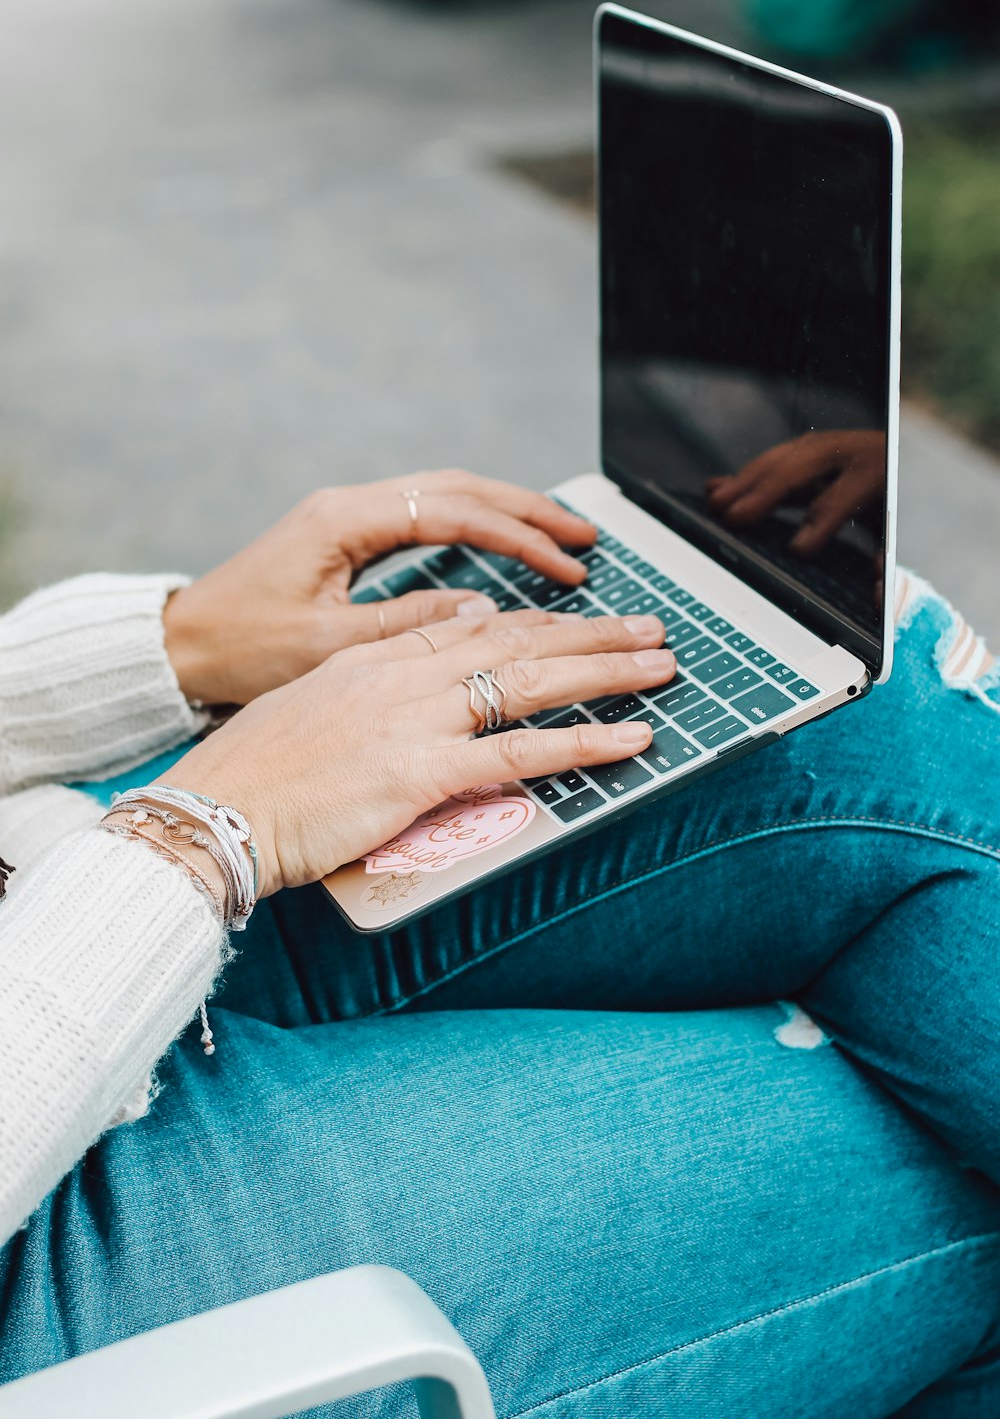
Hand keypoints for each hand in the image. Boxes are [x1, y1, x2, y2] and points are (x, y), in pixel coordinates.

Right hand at [162, 611, 673, 894]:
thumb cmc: (256, 773)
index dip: (542, 622)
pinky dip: (583, 743)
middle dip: (593, 633)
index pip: (478, 627)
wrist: (212, 812)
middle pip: (518, 641)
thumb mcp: (315, 703)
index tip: (586, 621)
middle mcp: (402, 675)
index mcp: (375, 657)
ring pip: (531, 681)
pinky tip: (631, 738)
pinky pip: (519, 752)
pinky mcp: (419, 772)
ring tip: (663, 667)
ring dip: (607, 672)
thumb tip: (438, 651)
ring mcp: (413, 719)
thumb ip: (379, 675)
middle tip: (652, 629)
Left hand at [163, 470, 596, 705]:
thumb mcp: (328, 645)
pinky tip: (500, 543)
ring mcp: (347, 515)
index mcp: (345, 520)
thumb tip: (479, 608)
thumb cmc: (240, 648)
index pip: (454, 512)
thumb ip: (406, 624)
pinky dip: (471, 525)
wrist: (180, 644)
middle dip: (527, 510)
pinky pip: (423, 515)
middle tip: (585, 536)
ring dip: (504, 513)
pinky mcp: (344, 536)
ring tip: (559, 535)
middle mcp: (349, 504)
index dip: (518, 537)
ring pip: (443, 495)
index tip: (568, 564)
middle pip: (458, 488)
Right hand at [706, 431, 884, 554]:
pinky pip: (771, 460)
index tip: (796, 550)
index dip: (820, 523)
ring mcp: (824, 444)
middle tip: (734, 519)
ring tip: (716, 506)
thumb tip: (880, 598)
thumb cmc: (892, 502)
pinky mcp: (804, 447)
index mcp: (877, 472)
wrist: (900, 456)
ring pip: (780, 461)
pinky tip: (716, 486)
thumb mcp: (895, 530)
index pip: (843, 498)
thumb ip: (888, 561)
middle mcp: (849, 450)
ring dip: (744, 483)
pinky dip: (742, 475)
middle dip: (766, 495)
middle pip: (801, 470)